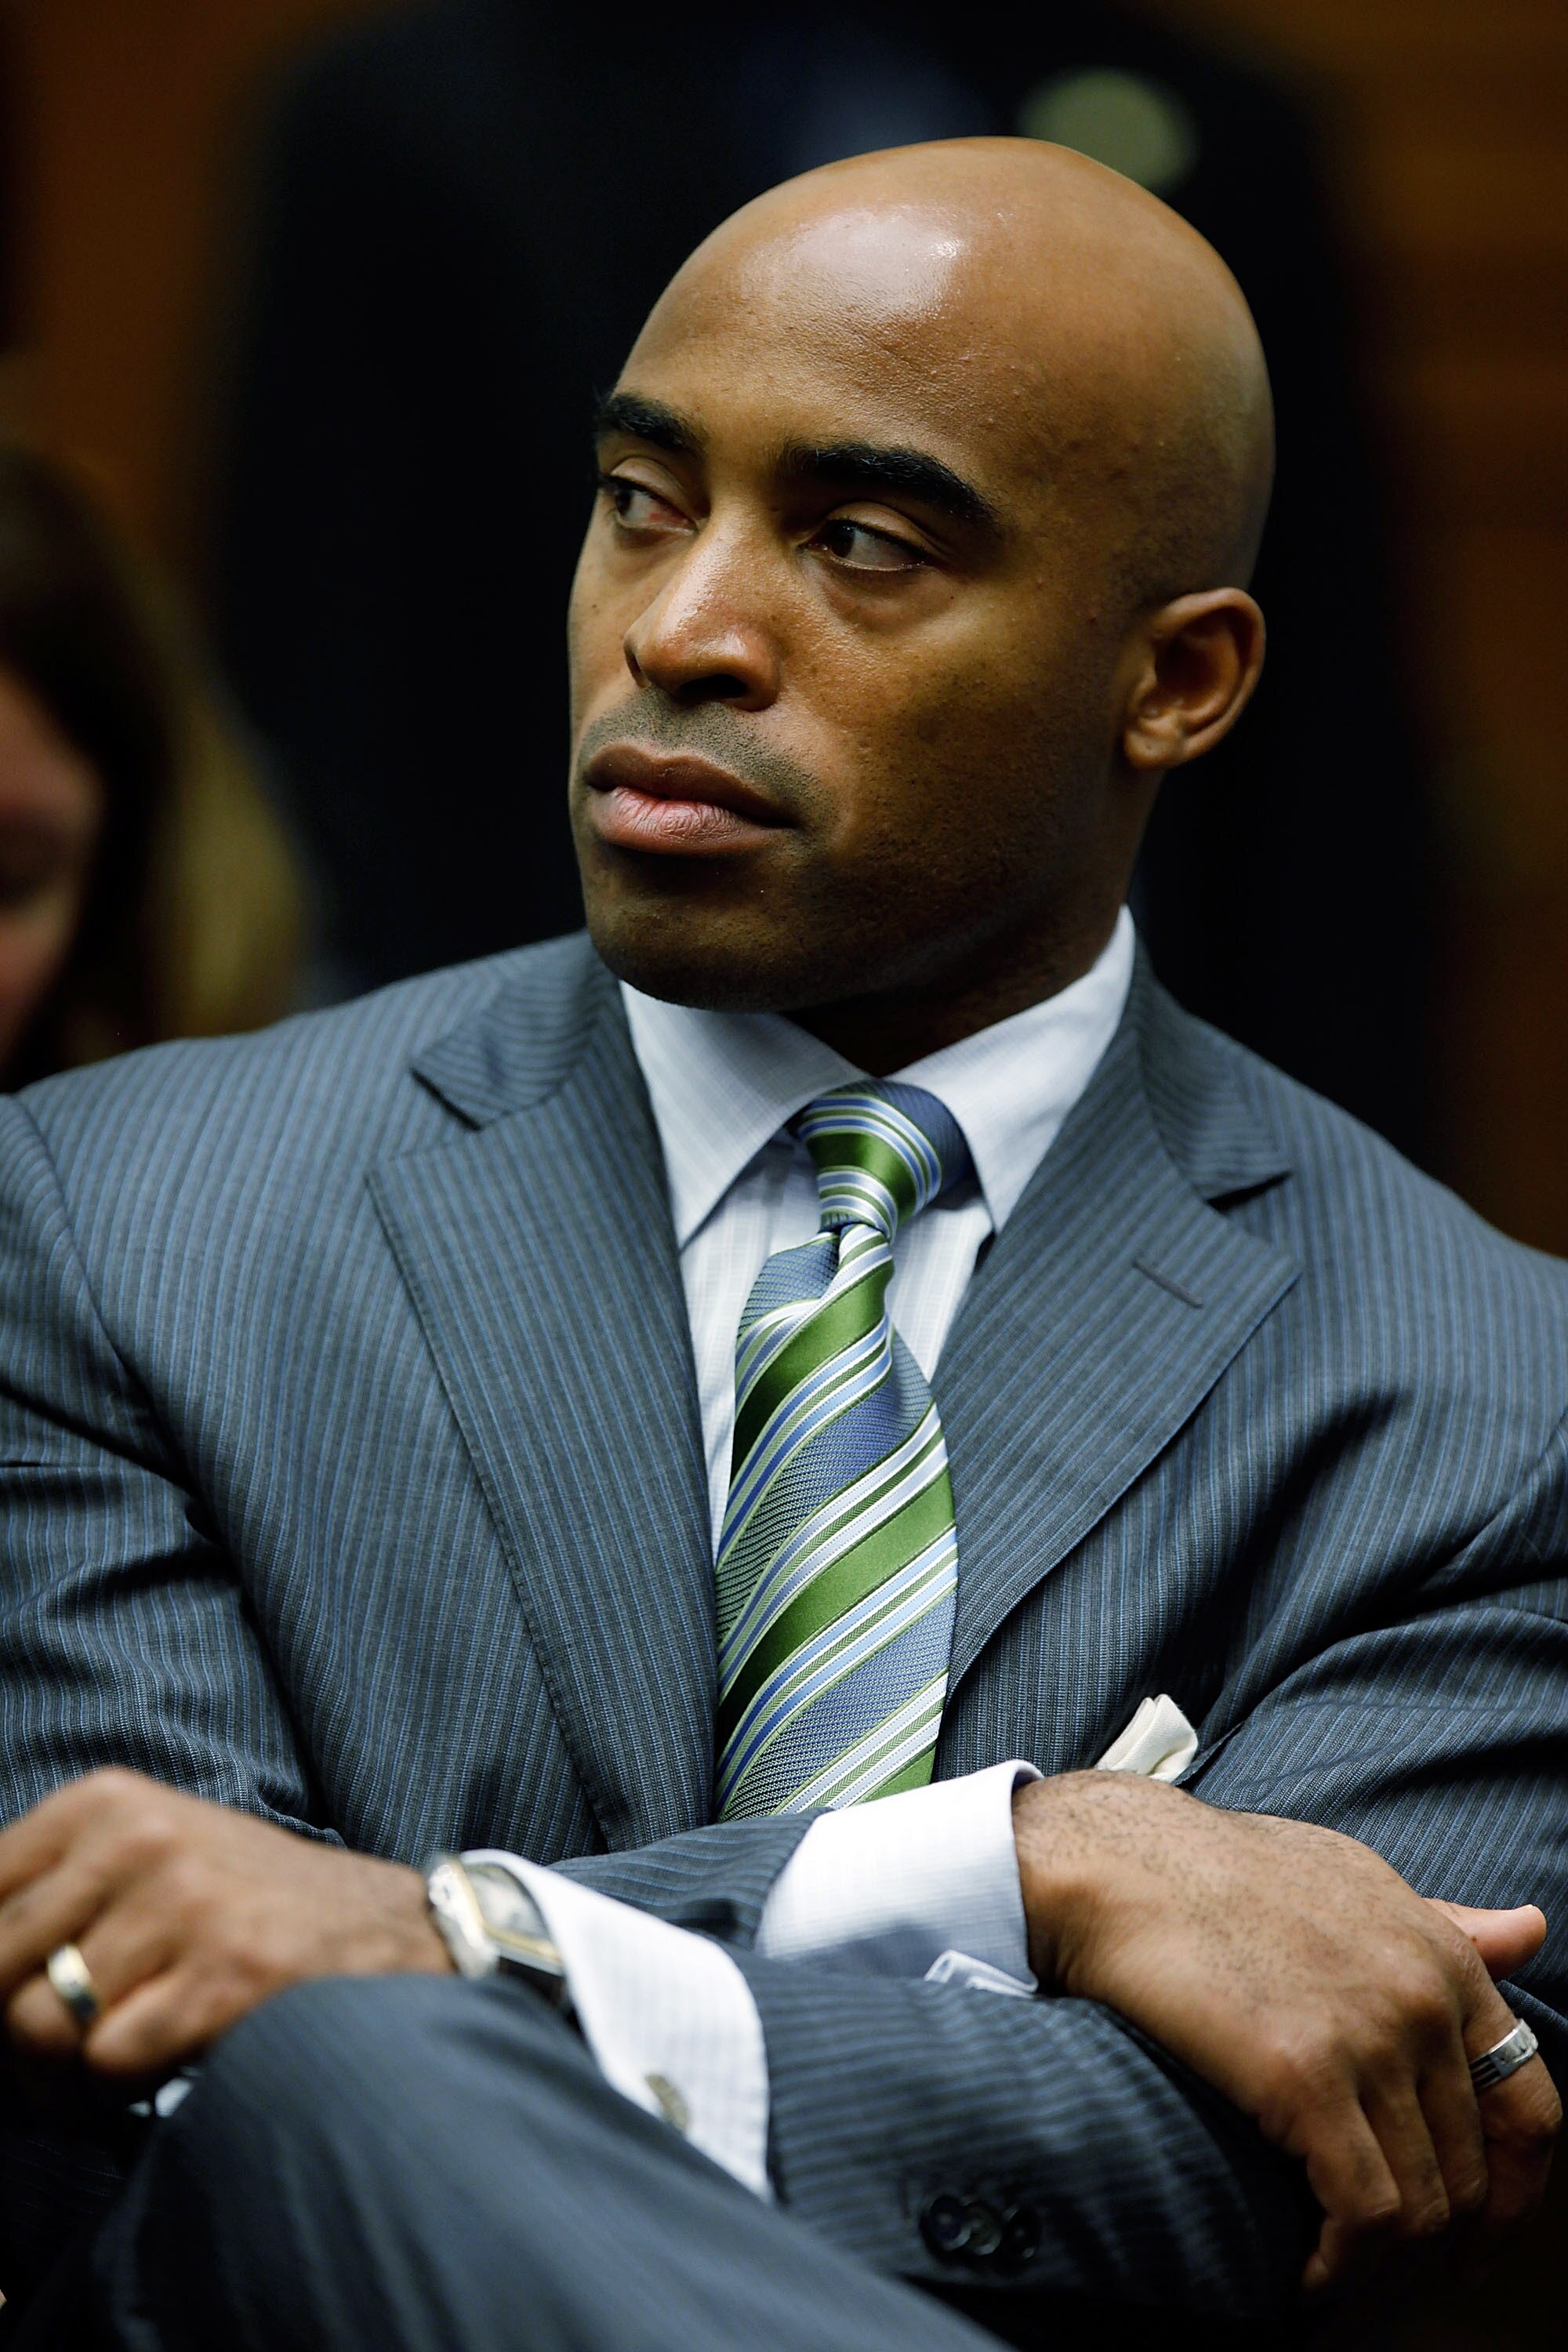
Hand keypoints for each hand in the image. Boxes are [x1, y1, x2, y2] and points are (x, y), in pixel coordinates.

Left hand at [0, 1770, 451, 2083]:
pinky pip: (108, 2061)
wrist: (385, 1926)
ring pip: (42, 2025)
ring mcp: (184, 1901)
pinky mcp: (225, 1972)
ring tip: (100, 2074)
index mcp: (104, 1801)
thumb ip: (51, 1894)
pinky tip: (154, 2073)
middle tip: (41, 2071)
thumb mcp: (145, 1854)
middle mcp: (138, 1837)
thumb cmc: (243, 1903)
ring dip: (58, 2077)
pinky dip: (117, 2091)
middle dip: (6, 2042)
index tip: (7, 2007)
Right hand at [1013, 1773, 1560, 2291]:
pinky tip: (1309, 2275)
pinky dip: (1343, 2267)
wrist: (1124, 1863)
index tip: (1479, 2232)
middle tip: (1387, 2262)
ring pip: (1422, 2204)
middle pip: (1471, 2170)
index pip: (1529, 2105)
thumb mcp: (1355, 1879)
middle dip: (1437, 2238)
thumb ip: (1444, 1923)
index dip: (1515, 2191)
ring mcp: (1370, 2039)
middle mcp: (1422, 1999)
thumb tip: (1533, 1931)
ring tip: (1338, 2269)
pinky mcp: (1306, 2077)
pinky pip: (1365, 2214)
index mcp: (1441, 1956)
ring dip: (1384, 2263)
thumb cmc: (1225, 1870)